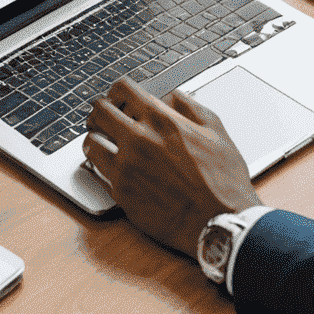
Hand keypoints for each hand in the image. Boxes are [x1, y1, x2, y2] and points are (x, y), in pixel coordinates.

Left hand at [82, 77, 259, 256]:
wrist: (219, 224)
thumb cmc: (222, 182)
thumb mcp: (216, 131)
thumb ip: (189, 107)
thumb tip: (171, 97)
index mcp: (161, 120)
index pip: (122, 89)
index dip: (117, 91)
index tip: (118, 97)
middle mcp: (139, 140)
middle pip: (99, 112)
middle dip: (100, 112)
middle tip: (104, 119)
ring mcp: (126, 167)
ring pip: (91, 142)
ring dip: (95, 139)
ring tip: (103, 143)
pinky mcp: (121, 194)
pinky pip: (98, 172)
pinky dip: (103, 168)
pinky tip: (114, 169)